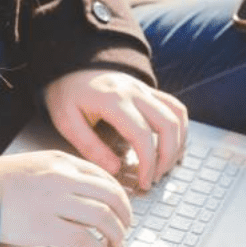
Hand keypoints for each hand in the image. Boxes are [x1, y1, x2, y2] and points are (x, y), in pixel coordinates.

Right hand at [0, 150, 130, 246]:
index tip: (123, 209)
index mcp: (61, 161)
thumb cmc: (3, 182)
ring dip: (115, 235)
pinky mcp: (46, 227)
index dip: (120, 196)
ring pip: (102, 218)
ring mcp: (55, 201)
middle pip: (110, 196)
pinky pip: (85, 240)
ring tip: (116, 246)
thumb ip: (63, 174)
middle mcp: (62, 177)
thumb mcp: (37, 166)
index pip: (104, 176)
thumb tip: (91, 196)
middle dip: (124, 216)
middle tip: (125, 229)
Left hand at [43, 69, 189, 191]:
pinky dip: (179, 128)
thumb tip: (116, 170)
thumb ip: (90, 146)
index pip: (142, 134)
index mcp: (113, 100)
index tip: (143, 183)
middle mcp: (135, 92)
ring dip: (177, 143)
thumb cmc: (66, 93)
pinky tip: (170, 146)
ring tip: (164, 165)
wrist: (70, 64)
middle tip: (156, 178)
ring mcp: (144, 89)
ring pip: (177, 114)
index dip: (148, 162)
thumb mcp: (66, 121)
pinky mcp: (148, 90)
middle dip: (168, 156)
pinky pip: (175, 107)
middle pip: (168, 124)